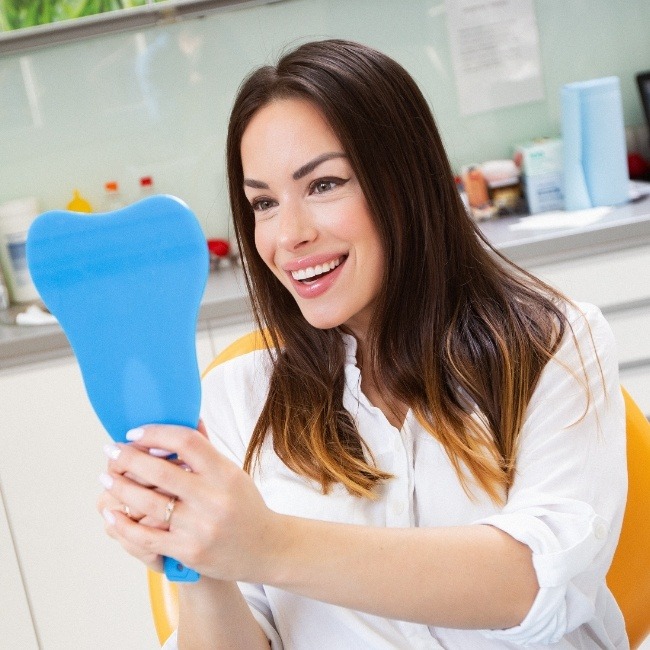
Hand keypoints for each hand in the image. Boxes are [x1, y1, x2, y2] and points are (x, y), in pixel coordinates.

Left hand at [98, 423, 281, 581]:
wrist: (266, 548)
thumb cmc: (245, 505)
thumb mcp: (232, 473)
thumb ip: (206, 449)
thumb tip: (186, 416)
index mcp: (224, 473)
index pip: (187, 441)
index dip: (156, 433)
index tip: (134, 433)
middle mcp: (213, 498)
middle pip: (160, 472)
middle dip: (127, 458)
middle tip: (110, 450)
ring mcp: (199, 527)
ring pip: (147, 504)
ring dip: (119, 488)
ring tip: (106, 478)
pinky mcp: (188, 552)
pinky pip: (146, 538)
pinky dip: (124, 525)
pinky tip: (112, 514)